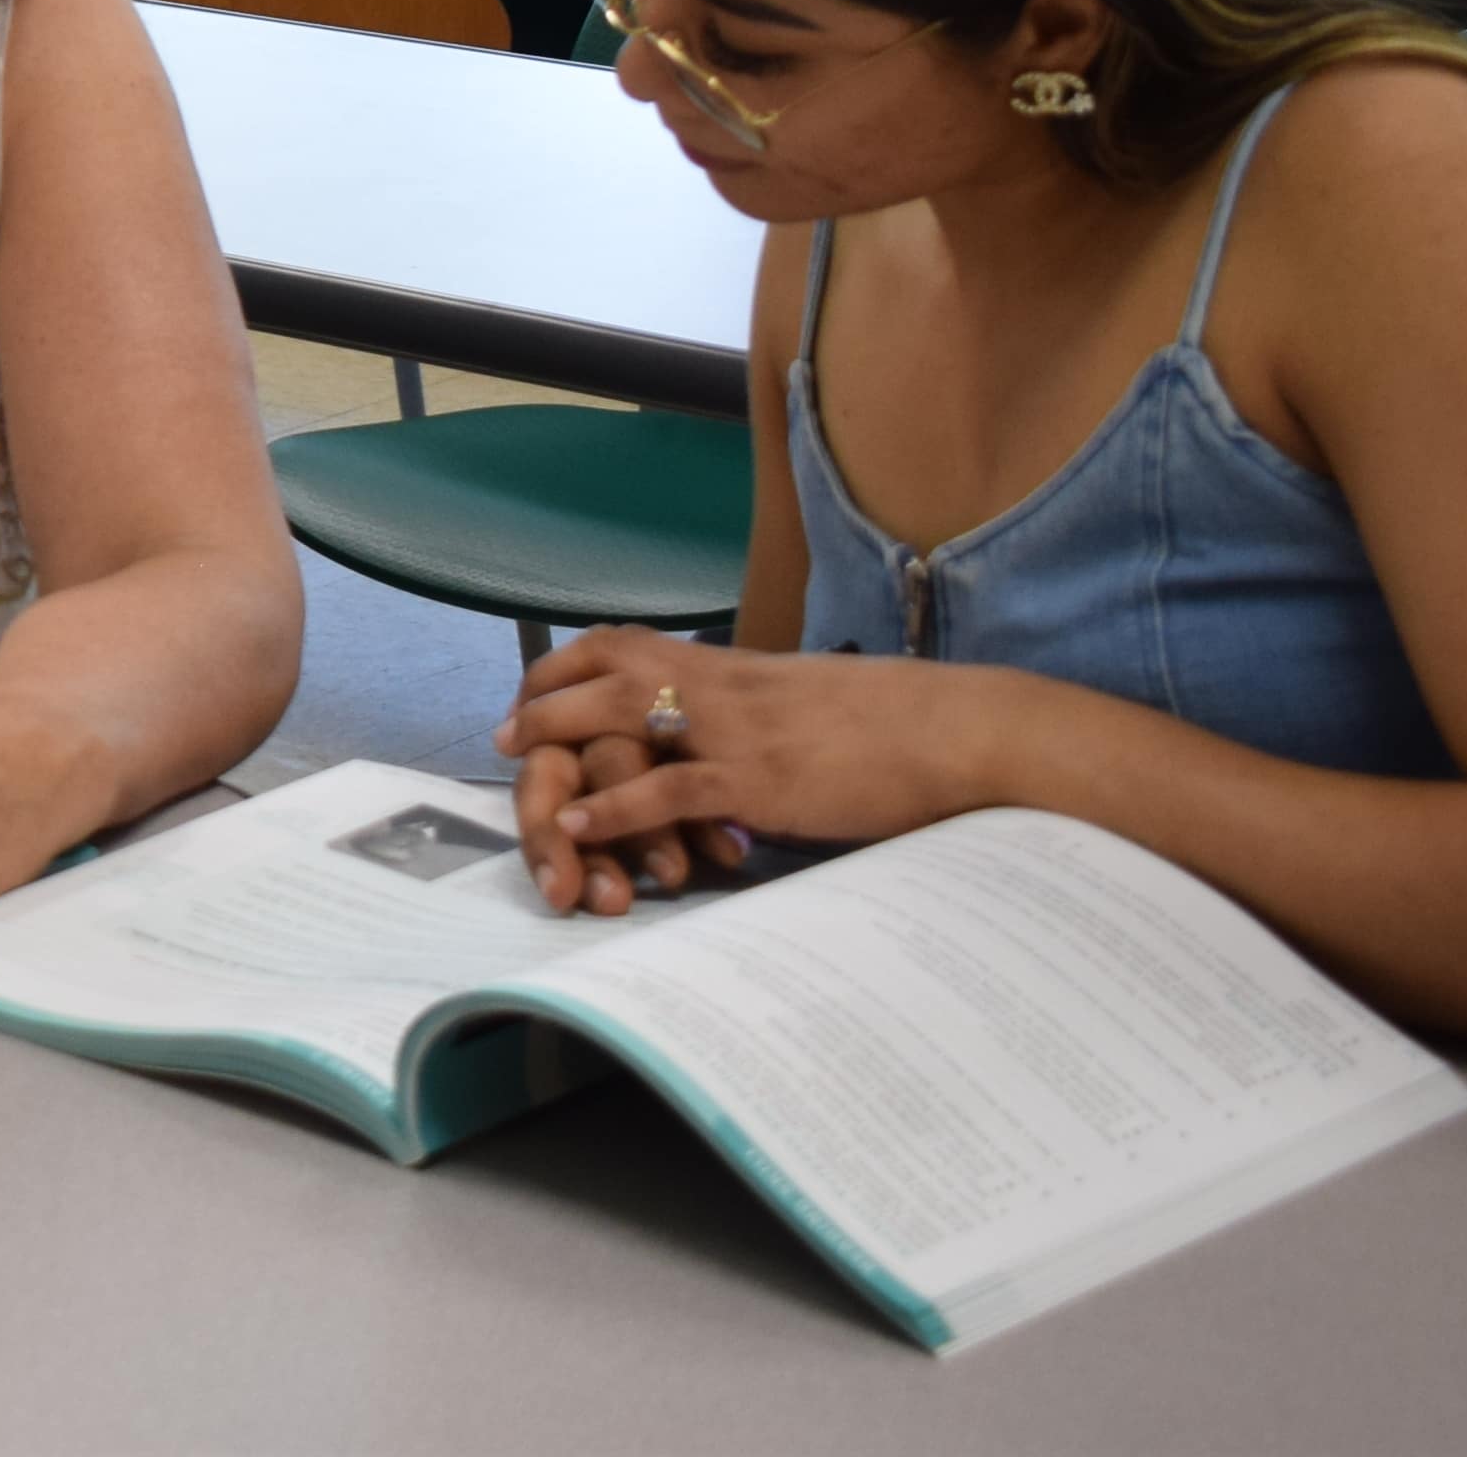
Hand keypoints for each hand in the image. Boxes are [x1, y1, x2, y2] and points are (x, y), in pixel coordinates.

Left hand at [502, 634, 986, 916]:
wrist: (958, 730)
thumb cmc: (892, 723)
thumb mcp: (803, 701)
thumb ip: (752, 709)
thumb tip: (719, 728)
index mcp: (731, 667)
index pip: (624, 643)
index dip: (567, 666)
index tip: (535, 692)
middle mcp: (720, 687)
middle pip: (601, 671)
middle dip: (544, 700)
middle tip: (508, 737)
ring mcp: (736, 732)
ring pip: (619, 717)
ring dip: (559, 741)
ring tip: (521, 772)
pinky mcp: (760, 780)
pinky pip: (669, 787)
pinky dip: (614, 804)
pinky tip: (579, 822)